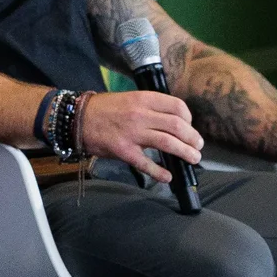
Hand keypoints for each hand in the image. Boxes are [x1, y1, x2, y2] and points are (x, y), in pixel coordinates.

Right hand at [79, 89, 202, 181]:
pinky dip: (160, 172)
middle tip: (198, 146)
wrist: (77, 118)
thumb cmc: (104, 109)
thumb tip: (171, 122)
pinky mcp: (123, 151)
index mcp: (144, 99)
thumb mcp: (130, 99)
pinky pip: (146, 164)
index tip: (190, 126)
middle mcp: (141, 114)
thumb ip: (150, 108)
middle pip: (177, 126)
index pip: (177, 106)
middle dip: (192, 138)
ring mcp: (132, 133)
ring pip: (168, 143)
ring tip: (193, 158)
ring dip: (185, 152)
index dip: (189, 118)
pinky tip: (168, 177)